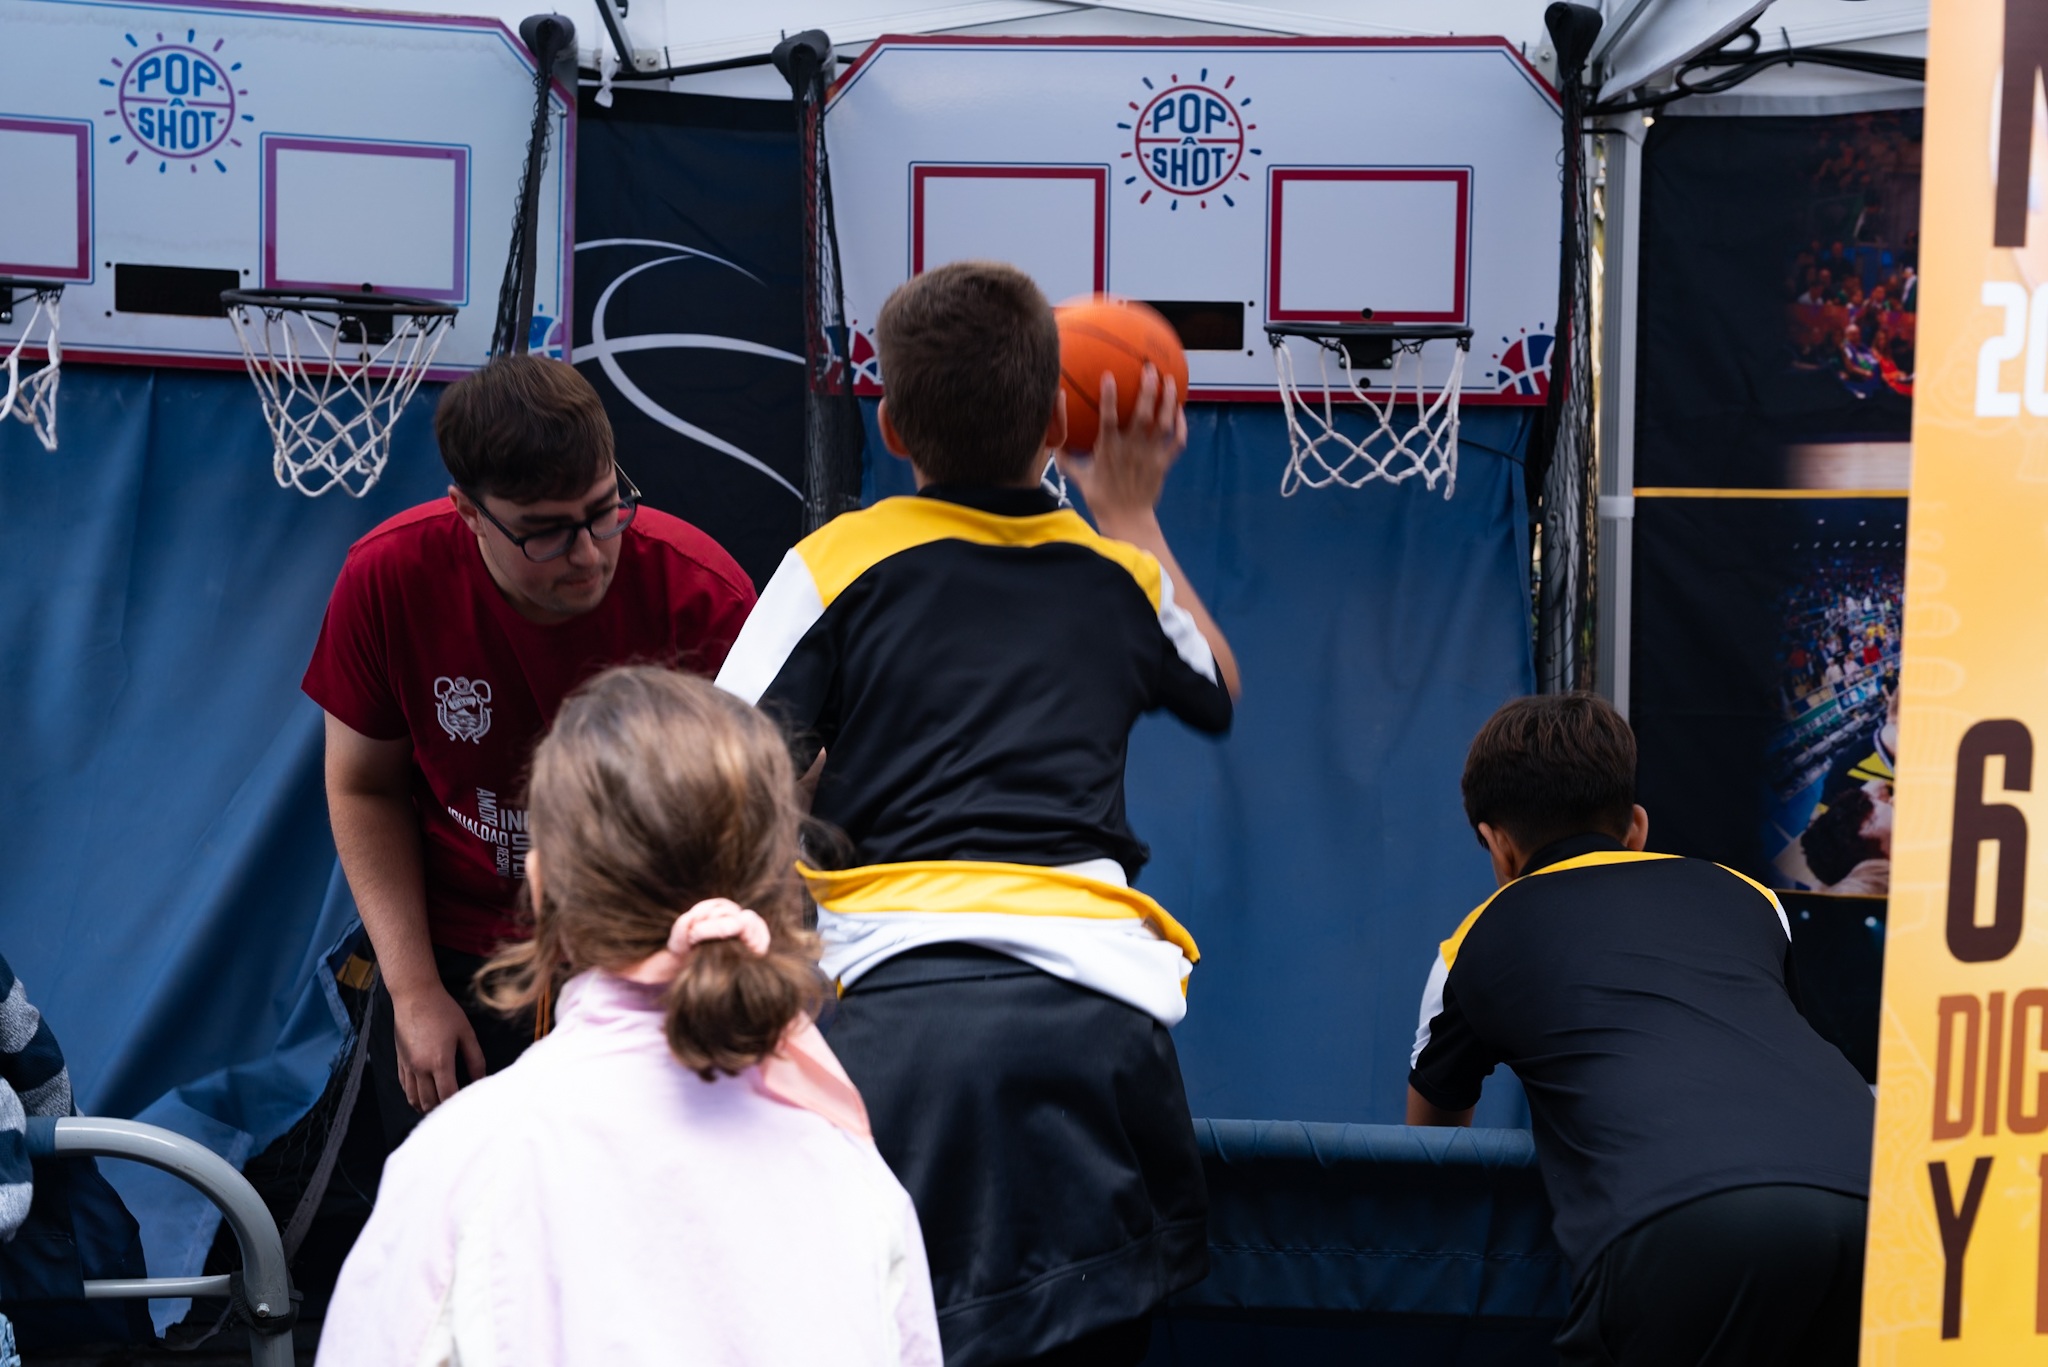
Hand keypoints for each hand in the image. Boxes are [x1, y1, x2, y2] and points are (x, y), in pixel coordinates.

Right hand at [392, 980, 485, 1113]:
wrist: (414, 995)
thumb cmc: (443, 1011)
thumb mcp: (466, 1032)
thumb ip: (475, 1058)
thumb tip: (481, 1079)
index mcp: (439, 1062)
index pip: (448, 1095)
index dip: (457, 1105)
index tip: (467, 1107)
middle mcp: (420, 1068)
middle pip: (429, 1102)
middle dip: (442, 1110)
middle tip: (454, 1112)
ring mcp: (407, 1066)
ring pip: (413, 1098)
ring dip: (425, 1107)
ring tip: (438, 1109)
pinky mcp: (400, 1061)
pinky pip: (404, 1087)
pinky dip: (413, 1096)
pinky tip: (422, 1097)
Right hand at [1057, 366, 1186, 524]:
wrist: (1127, 520)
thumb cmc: (1101, 498)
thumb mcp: (1079, 478)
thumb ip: (1067, 458)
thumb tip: (1052, 442)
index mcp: (1109, 450)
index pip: (1109, 418)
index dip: (1110, 396)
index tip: (1109, 375)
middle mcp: (1131, 449)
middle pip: (1143, 414)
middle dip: (1148, 389)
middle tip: (1150, 368)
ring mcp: (1150, 456)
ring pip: (1163, 423)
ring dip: (1167, 400)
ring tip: (1170, 380)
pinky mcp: (1163, 464)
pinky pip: (1176, 442)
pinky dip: (1181, 426)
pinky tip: (1180, 410)